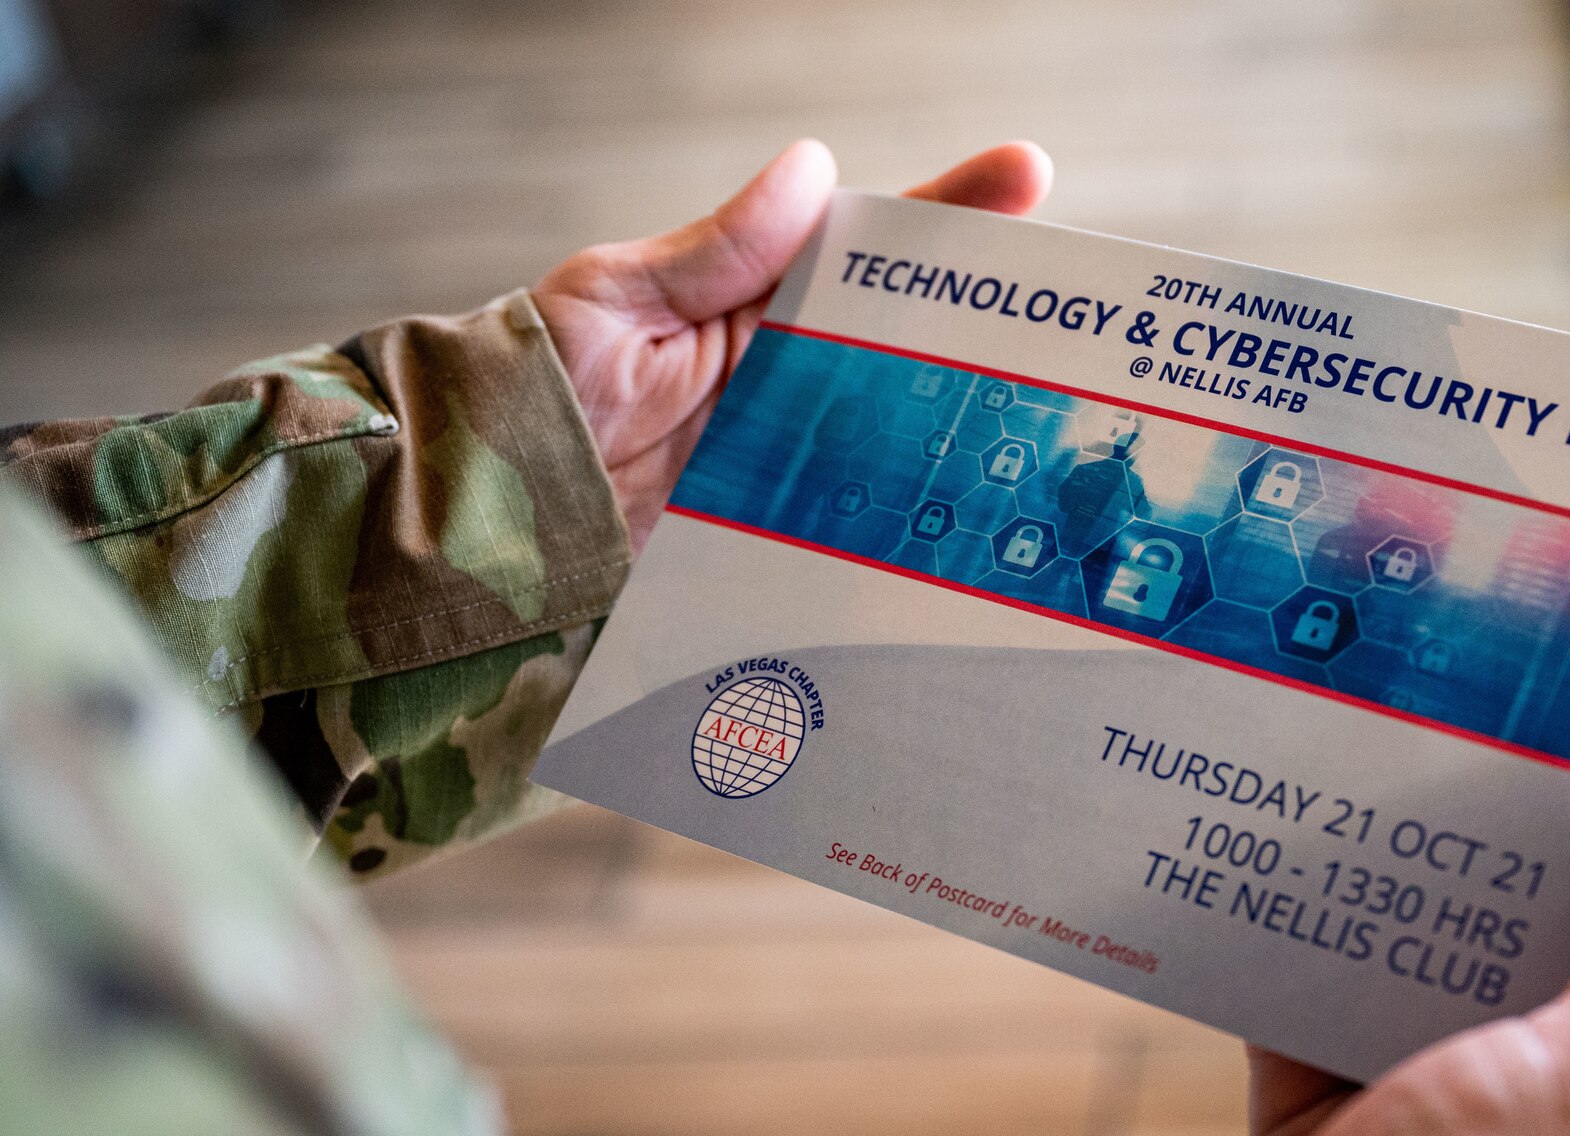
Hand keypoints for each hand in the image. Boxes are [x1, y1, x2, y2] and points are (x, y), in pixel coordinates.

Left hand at [533, 139, 1052, 548]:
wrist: (486, 515)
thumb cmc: (536, 386)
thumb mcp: (617, 302)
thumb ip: (715, 252)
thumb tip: (812, 169)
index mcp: (755, 299)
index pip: (869, 244)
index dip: (951, 211)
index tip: (1029, 174)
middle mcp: (788, 374)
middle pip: (910, 337)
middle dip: (997, 319)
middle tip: (1081, 310)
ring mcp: (791, 455)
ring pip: (902, 430)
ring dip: (974, 425)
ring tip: (1059, 413)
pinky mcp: (782, 530)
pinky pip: (859, 518)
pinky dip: (915, 516)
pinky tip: (973, 519)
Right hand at [1248, 826, 1569, 1135]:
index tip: (1563, 820)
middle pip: (1516, 989)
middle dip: (1484, 907)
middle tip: (1459, 806)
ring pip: (1410, 997)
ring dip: (1385, 924)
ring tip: (1368, 829)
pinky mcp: (1326, 1128)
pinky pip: (1309, 1024)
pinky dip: (1296, 963)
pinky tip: (1287, 891)